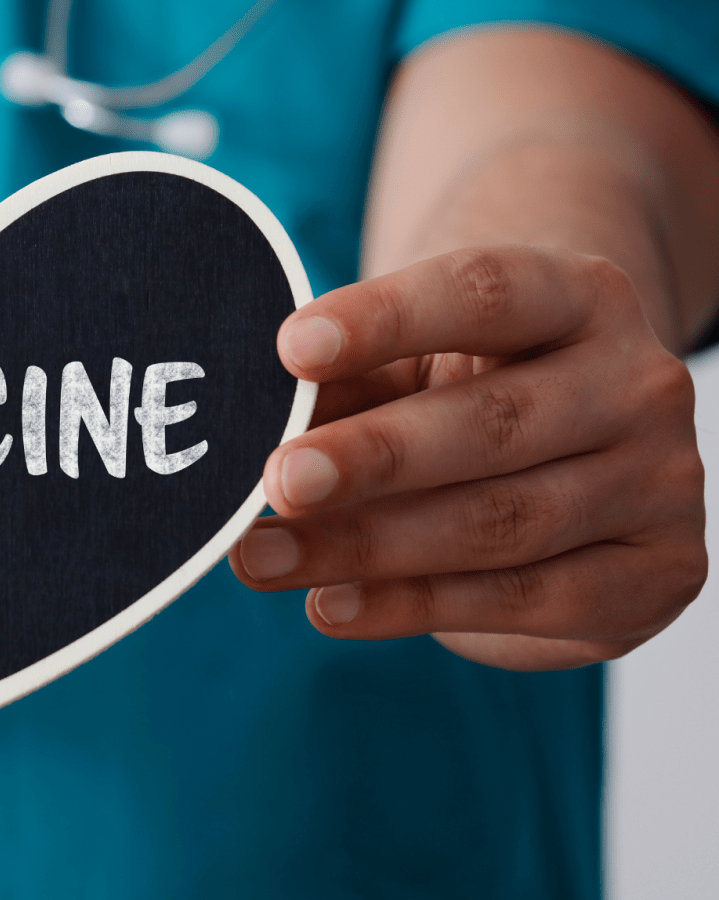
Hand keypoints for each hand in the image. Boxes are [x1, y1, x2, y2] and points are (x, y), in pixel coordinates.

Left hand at [229, 246, 705, 670]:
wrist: (578, 450)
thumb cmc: (462, 390)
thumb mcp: (405, 367)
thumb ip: (340, 385)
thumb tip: (238, 421)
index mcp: (578, 294)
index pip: (482, 292)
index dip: (384, 318)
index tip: (289, 348)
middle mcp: (638, 381)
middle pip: (491, 423)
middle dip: (371, 458)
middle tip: (277, 480)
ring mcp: (661, 480)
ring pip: (501, 523)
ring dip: (366, 548)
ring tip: (261, 557)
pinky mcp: (659, 573)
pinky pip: (521, 600)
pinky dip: (412, 606)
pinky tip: (329, 604)